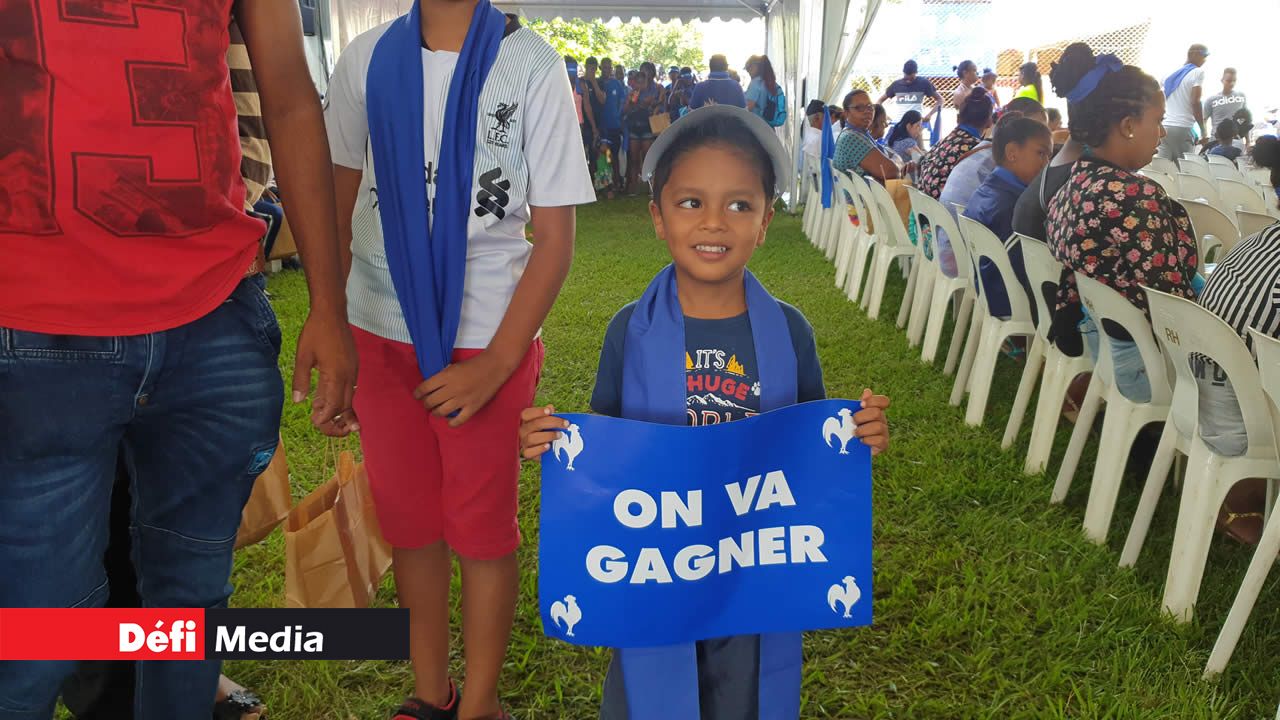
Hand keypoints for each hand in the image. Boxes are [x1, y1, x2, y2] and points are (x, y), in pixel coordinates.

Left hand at [293, 311, 358, 435]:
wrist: (332, 312)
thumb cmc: (316, 332)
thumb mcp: (303, 356)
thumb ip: (301, 380)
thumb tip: (298, 401)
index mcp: (336, 375)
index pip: (334, 406)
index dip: (325, 418)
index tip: (314, 421)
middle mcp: (349, 375)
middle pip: (346, 406)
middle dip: (336, 421)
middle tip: (323, 427)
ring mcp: (353, 371)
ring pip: (350, 398)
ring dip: (340, 411)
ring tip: (329, 419)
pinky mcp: (353, 366)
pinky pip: (350, 388)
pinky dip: (341, 398)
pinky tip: (330, 399)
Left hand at [413, 350, 512, 426]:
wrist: (494, 366)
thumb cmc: (473, 364)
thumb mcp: (454, 366)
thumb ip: (443, 376)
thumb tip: (432, 386)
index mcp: (446, 376)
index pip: (425, 387)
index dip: (417, 393)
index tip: (416, 395)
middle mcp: (452, 389)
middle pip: (431, 401)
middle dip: (426, 404)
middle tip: (427, 403)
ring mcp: (463, 399)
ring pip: (441, 412)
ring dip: (435, 412)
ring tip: (436, 411)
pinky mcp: (473, 407)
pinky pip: (459, 420)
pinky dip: (452, 423)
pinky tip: (449, 421)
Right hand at [519, 405, 568, 459]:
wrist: (543, 449)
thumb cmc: (544, 431)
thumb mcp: (547, 422)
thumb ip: (548, 415)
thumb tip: (550, 407)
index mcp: (526, 420)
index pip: (527, 413)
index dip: (538, 412)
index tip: (550, 411)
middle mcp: (523, 430)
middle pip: (534, 424)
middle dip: (552, 422)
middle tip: (565, 424)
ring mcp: (524, 442)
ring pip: (532, 438)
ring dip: (548, 436)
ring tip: (559, 435)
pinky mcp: (526, 453)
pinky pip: (529, 452)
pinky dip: (539, 449)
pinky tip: (549, 446)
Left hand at [853, 388, 889, 455]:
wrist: (852, 448)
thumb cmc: (852, 428)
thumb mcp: (852, 415)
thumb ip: (858, 404)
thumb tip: (867, 391)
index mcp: (876, 410)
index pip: (884, 401)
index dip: (874, 401)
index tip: (862, 404)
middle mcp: (882, 420)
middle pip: (877, 413)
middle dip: (861, 417)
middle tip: (852, 422)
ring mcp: (884, 432)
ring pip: (878, 427)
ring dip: (863, 430)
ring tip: (855, 433)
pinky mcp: (883, 444)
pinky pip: (880, 440)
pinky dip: (868, 440)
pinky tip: (861, 441)